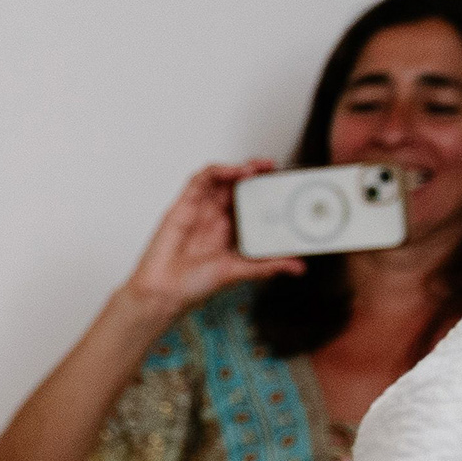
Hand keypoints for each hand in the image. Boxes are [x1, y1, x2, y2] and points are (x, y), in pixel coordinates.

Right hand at [121, 160, 299, 325]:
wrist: (164, 292)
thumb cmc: (193, 284)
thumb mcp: (239, 271)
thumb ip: (267, 266)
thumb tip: (297, 266)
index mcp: (228, 230)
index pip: (249, 201)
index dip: (264, 189)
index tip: (282, 184)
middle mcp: (214, 217)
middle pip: (236, 185)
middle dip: (255, 173)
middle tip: (272, 168)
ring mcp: (198, 210)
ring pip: (219, 178)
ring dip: (237, 168)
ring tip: (254, 168)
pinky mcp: (182, 206)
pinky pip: (198, 181)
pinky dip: (216, 171)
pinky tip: (232, 171)